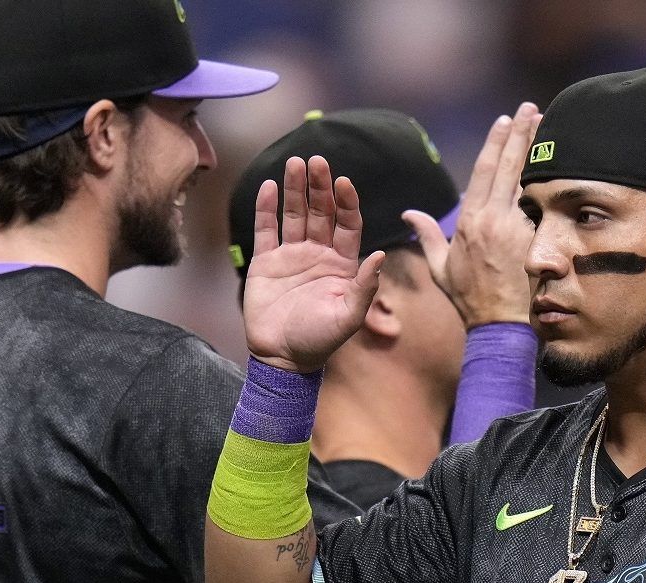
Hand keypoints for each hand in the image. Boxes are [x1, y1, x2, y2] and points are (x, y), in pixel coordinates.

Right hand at [242, 155, 384, 371]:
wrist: (283, 358)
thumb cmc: (320, 342)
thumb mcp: (348, 317)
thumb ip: (364, 287)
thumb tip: (380, 254)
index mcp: (342, 266)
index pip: (348, 225)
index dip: (347, 203)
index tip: (344, 182)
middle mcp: (318, 255)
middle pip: (321, 213)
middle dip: (320, 187)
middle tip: (318, 160)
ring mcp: (291, 257)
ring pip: (294, 215)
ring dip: (295, 189)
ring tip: (295, 163)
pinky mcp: (266, 263)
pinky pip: (266, 230)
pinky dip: (267, 208)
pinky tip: (270, 187)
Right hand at [403, 103, 540, 327]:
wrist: (499, 323)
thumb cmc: (469, 298)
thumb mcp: (440, 267)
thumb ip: (428, 235)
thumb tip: (410, 213)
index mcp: (469, 220)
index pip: (483, 170)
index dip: (495, 142)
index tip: (504, 120)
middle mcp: (492, 218)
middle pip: (510, 165)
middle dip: (522, 133)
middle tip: (533, 109)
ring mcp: (516, 227)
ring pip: (530, 179)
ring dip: (540, 150)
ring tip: (549, 124)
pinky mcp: (535, 238)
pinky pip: (544, 204)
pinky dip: (552, 181)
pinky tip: (562, 163)